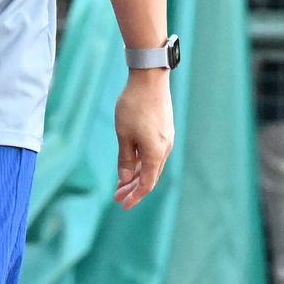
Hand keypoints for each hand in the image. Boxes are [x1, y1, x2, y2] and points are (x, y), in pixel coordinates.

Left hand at [113, 69, 173, 209]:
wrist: (149, 79)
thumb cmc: (133, 106)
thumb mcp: (123, 134)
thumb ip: (124, 159)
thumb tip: (125, 178)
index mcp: (156, 153)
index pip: (146, 183)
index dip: (135, 196)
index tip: (122, 205)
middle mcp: (165, 148)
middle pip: (150, 176)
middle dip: (133, 187)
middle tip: (117, 196)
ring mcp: (165, 139)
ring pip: (151, 164)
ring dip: (136, 174)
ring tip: (121, 181)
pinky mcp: (164, 130)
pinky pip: (153, 152)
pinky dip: (141, 161)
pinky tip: (130, 162)